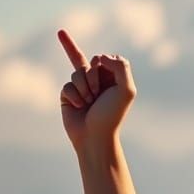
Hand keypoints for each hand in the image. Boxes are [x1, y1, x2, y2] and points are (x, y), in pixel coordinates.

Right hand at [57, 28, 136, 151]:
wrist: (94, 136)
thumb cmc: (112, 115)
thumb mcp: (126, 91)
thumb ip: (121, 67)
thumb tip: (101, 56)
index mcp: (114, 81)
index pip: (107, 58)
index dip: (106, 66)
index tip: (110, 81)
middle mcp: (99, 83)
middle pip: (91, 62)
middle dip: (93, 77)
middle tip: (98, 95)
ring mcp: (83, 88)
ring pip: (78, 73)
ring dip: (84, 88)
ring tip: (89, 103)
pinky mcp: (69, 95)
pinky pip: (67, 85)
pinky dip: (74, 95)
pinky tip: (79, 107)